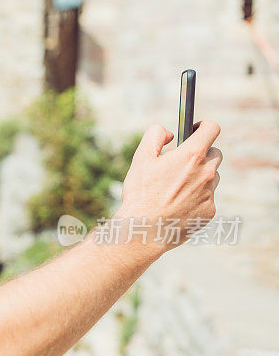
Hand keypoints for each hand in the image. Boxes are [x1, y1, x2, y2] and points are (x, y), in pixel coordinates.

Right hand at [115, 120, 222, 252]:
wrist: (144, 230)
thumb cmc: (140, 194)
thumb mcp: (141, 158)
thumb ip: (155, 135)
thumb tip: (169, 133)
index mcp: (191, 156)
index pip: (212, 129)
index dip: (203, 126)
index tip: (195, 129)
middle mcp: (206, 173)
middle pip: (215, 154)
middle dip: (201, 154)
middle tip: (182, 162)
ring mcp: (210, 194)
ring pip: (211, 177)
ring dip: (199, 177)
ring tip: (176, 188)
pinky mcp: (209, 212)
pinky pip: (207, 199)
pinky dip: (195, 198)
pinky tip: (176, 205)